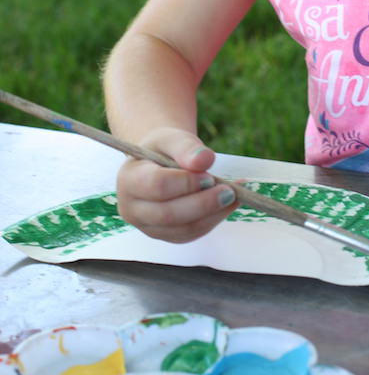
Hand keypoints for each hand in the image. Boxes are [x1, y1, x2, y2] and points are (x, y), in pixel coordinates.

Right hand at [116, 127, 237, 242]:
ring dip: (213, 214)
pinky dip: (214, 219)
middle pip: (169, 214)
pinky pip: (192, 233)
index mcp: (129, 179)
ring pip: (183, 229)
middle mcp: (132, 208)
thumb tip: (205, 160)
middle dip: (203, 204)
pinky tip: (229, 204)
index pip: (157, 185)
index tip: (209, 175)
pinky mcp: (167, 235)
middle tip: (229, 191)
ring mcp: (148, 227)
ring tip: (234, 195)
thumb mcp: (172, 139)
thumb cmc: (163, 150)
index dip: (186, 182)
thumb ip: (186, 147)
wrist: (158, 164)